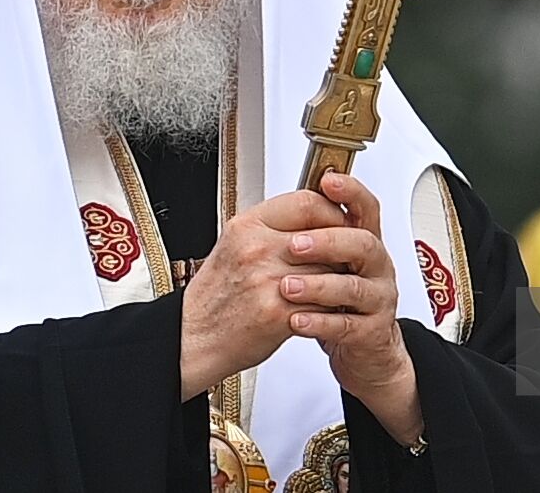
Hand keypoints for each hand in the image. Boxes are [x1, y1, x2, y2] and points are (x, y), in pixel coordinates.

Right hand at [179, 189, 344, 400]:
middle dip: (340, 247)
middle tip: (346, 255)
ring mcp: (267, 280)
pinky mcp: (277, 312)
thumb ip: (274, 227)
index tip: (340, 220)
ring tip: (335, 283)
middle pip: (324, 235)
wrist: (193, 337)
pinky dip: (329, 305)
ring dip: (338, 278)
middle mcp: (256, 248)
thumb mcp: (237, 245)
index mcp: (247, 225)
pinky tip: (325, 307)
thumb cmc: (217, 294)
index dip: (331, 211)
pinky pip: (321, 302)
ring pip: (328, 269)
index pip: (307, 201)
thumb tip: (317, 216)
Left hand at [281, 172, 423, 446]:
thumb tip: (283, 204)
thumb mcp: (329, 261)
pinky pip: (348, 326)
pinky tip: (296, 320)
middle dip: (328, 241)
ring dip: (318, 285)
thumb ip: (313, 234)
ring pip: (354, 287)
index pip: (365, 208)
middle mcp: (377, 267)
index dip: (351, 192)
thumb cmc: (339, 300)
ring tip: (286, 287)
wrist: (362, 350)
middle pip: (364, 244)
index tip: (328, 181)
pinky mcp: (371, 332)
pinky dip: (320, 323)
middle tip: (295, 244)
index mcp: (364, 241)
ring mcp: (378, 299)